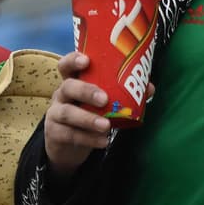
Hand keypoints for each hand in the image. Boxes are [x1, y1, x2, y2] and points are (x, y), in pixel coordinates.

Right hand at [43, 51, 112, 177]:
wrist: (67, 144)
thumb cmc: (89, 113)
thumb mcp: (102, 103)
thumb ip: (122, 93)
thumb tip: (148, 88)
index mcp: (73, 81)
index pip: (66, 65)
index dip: (74, 60)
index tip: (87, 61)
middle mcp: (62, 94)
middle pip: (68, 87)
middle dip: (86, 91)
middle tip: (104, 99)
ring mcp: (55, 114)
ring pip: (67, 113)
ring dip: (88, 119)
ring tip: (106, 125)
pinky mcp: (55, 133)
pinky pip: (70, 134)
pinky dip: (88, 138)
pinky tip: (103, 141)